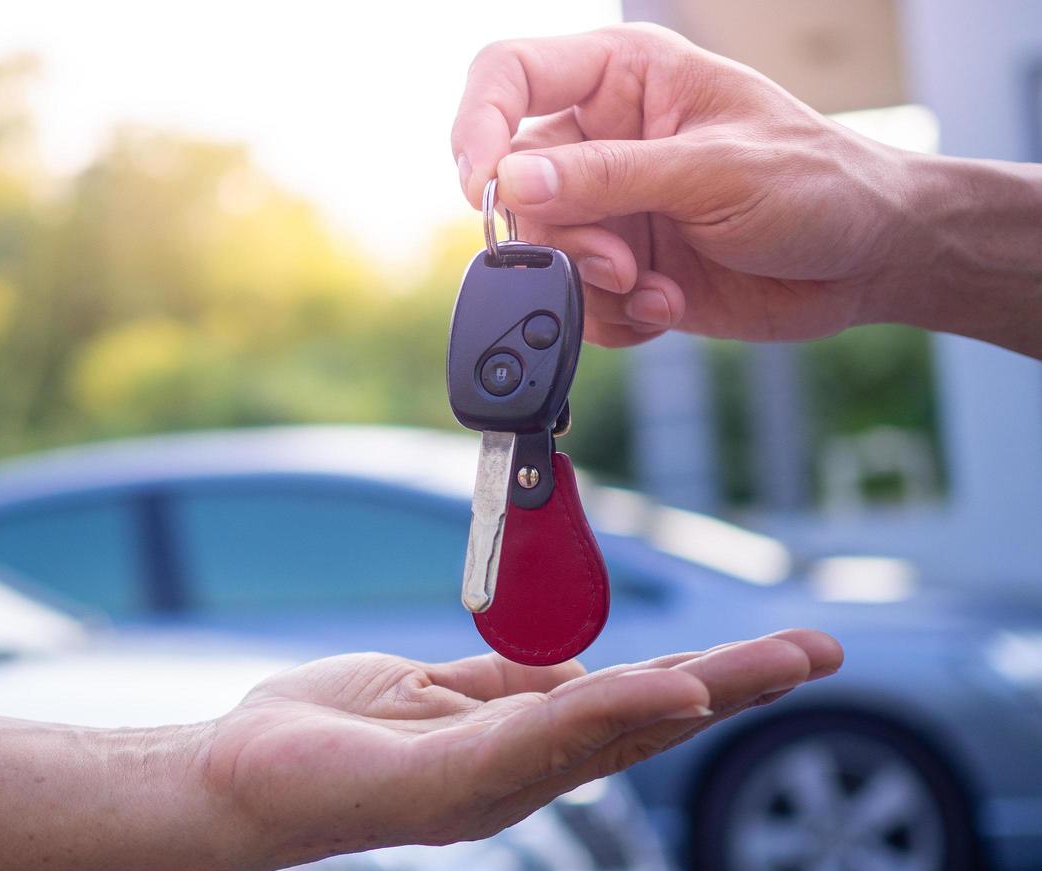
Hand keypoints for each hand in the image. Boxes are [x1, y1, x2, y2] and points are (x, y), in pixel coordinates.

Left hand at [200, 629, 840, 870]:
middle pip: (644, 724)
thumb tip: (574, 665)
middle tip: (822, 651)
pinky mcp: (442, 785)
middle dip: (737, 687)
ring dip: (699, 693)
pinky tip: (668, 690)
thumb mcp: (428, 687)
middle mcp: (516, 776)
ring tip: (777, 662)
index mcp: (517, 748)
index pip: (629, 707)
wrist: (231, 777)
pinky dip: (608, 712)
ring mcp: (485, 787)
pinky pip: (536, 740)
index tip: (777, 649)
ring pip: (611, 732)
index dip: (707, 677)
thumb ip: (502, 681)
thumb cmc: (324, 733)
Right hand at [450, 24, 914, 347]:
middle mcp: (603, 140)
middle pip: (515, 184)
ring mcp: (610, 208)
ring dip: (590, 285)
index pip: (509, 75)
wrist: (869, 261)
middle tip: (618, 260)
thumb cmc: (818, 184)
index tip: (483, 186)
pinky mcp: (621, 269)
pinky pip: (574, 302)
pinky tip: (666, 304)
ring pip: (541, 253)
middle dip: (560, 236)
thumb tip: (510, 181)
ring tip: (651, 285)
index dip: (478, 125)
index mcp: (623, 79)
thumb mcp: (713, 170)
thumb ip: (609, 176)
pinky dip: (612, 317)